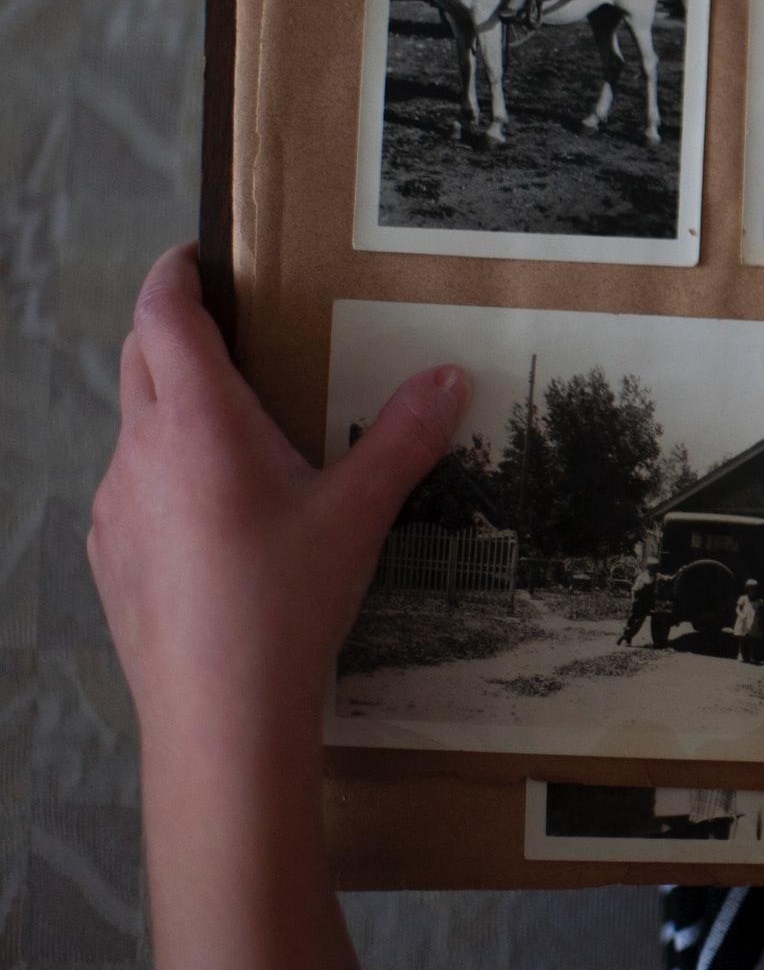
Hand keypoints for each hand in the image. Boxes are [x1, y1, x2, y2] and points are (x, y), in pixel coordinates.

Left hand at [87, 244, 467, 760]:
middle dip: (172, 330)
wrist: (218, 714)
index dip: (173, 275)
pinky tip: (217, 517)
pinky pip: (132, 489)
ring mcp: (113, 506)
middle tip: (228, 326)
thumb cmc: (285, 601)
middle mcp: (140, 451)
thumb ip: (406, 437)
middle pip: (138, 359)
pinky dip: (165, 473)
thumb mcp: (359, 513)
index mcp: (197, 422)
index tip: (196, 255)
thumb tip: (450, 375)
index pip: (162, 315)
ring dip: (171, 408)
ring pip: (134, 428)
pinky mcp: (108, 555)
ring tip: (237, 431)